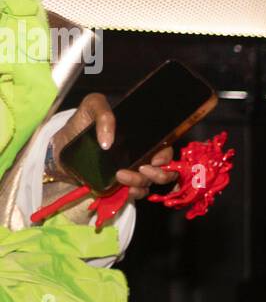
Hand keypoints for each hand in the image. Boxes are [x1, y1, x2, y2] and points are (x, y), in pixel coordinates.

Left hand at [49, 93, 180, 200]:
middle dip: (159, 173)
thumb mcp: (90, 107)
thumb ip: (102, 113)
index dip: (166, 155)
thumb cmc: (79, 126)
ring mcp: (135, 171)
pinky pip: (139, 193)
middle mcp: (141, 154)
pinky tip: (125, 189)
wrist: (62, 150)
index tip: (156, 160)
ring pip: (151, 182)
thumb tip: (108, 142)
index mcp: (139, 136)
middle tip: (142, 169)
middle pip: (165, 169)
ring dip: (140, 181)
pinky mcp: (125, 185)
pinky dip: (135, 193)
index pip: (164, 146)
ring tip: (121, 176)